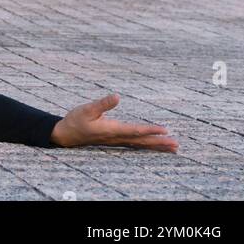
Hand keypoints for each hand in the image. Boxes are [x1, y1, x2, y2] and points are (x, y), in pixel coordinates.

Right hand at [51, 94, 177, 151]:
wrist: (66, 135)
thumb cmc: (76, 121)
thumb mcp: (86, 109)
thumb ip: (102, 104)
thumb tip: (116, 96)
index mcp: (111, 129)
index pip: (135, 130)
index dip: (149, 130)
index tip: (164, 130)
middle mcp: (117, 137)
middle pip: (142, 141)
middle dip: (159, 143)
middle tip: (176, 145)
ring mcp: (117, 141)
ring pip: (141, 145)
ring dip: (157, 146)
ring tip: (172, 148)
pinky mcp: (116, 140)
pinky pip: (136, 145)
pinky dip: (148, 145)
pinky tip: (154, 145)